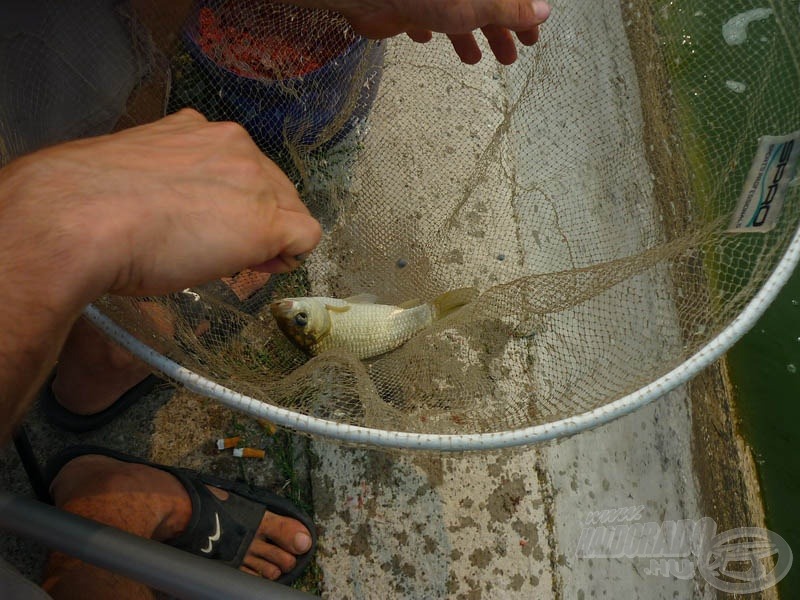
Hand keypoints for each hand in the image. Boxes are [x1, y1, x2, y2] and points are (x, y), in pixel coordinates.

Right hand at [1, 109, 320, 302]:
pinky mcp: (266, 220)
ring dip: (268, 237)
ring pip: (288, 209)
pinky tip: (264, 268)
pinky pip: (304, 236)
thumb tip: (175, 208)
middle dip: (256, 219)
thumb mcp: (133, 177)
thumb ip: (166, 180)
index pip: (239, 166)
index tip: (217, 229)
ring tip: (233, 262)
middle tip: (225, 252)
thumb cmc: (87, 206)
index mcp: (195, 128)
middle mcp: (231, 143)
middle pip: (270, 185)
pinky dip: (290, 255)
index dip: (235, 202)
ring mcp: (253, 179)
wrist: (79, 221)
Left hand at [290, 0, 551, 64]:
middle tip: (509, 58)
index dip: (523, 16)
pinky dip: (429, 29)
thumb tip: (543, 12)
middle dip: (498, 31)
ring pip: (455, 14)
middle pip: (484, 5)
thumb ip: (512, 9)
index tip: (532, 38)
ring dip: (467, 37)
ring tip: (474, 61)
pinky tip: (428, 41)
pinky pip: (421, 17)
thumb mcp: (483, 2)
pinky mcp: (406, 6)